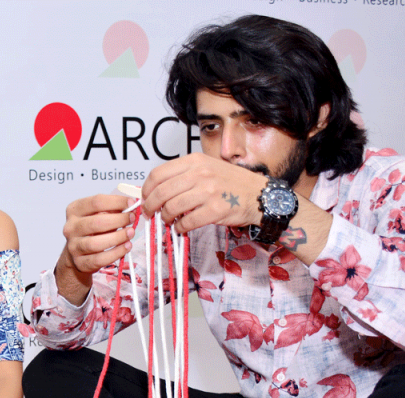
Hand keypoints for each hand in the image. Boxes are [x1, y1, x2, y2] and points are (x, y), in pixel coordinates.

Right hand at [54, 194, 135, 305]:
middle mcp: (71, 227)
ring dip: (118, 237)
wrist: (77, 254)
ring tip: (131, 233)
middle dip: (119, 219)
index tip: (132, 203)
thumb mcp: (98, 215)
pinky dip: (116, 253)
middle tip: (132, 219)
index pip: (96, 202)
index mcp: (74, 210)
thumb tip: (130, 205)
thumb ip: (111, 209)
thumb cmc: (92, 230)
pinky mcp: (80, 262)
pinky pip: (100, 259)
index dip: (117, 202)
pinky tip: (126, 246)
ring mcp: (73, 246)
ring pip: (96, 243)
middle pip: (97, 222)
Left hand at [141, 153, 265, 233]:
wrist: (259, 194)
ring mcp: (208, 191)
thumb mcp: (207, 167)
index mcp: (194, 161)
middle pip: (161, 192)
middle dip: (150, 206)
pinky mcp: (216, 210)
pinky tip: (182, 228)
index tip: (145, 198)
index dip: (146, 189)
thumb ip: (183, 175)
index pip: (158, 174)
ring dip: (165, 218)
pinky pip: (188, 222)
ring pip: (172, 208)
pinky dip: (180, 228)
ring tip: (168, 221)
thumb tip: (156, 190)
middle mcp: (200, 174)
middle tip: (150, 214)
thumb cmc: (231, 183)